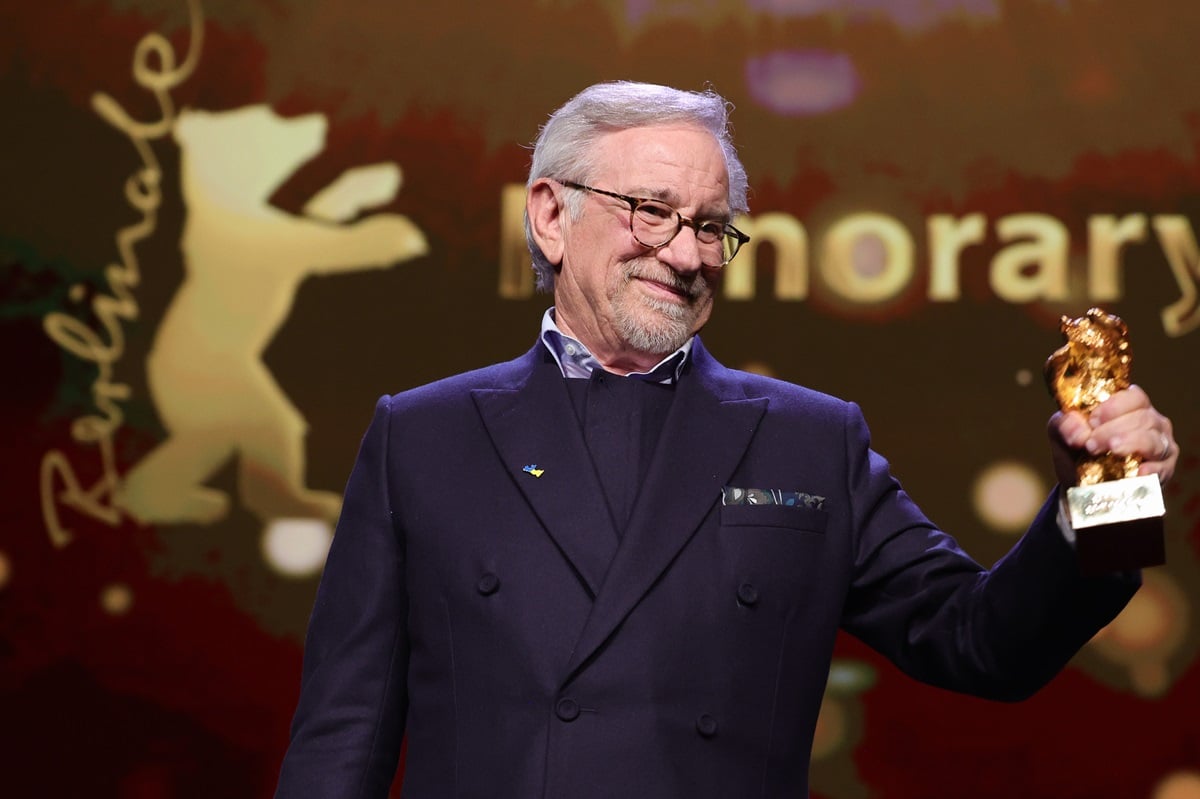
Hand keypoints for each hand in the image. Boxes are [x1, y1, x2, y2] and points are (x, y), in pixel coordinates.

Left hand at [1048, 385, 1177, 487]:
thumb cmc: (1078, 452)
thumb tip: (1078, 433)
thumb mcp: (1065, 434)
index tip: (1093, 420)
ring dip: (1131, 443)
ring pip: (1153, 440)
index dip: (1115, 406)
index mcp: (1132, 407)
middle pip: (1143, 418)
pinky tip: (1140, 471)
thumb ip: (1065, 425)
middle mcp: (1152, 423)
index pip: (1134, 396)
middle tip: (1092, 444)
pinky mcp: (1164, 471)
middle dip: (1114, 429)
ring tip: (1113, 449)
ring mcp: (1161, 446)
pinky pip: (1163, 467)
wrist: (1081, 487)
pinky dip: (1152, 469)